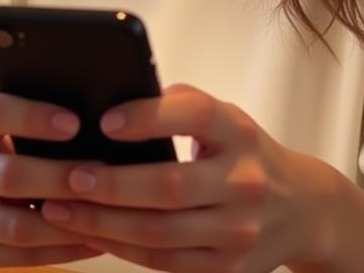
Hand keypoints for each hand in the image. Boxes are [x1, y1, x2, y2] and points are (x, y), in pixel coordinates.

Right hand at [0, 93, 104, 272]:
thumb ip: (22, 118)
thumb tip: (93, 115)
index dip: (33, 117)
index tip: (75, 123)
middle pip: (9, 175)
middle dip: (59, 177)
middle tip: (101, 172)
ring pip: (18, 226)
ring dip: (67, 221)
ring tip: (107, 211)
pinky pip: (22, 257)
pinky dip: (62, 249)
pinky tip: (96, 240)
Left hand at [39, 84, 340, 272]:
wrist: (302, 209)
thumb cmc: (246, 153)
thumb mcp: (227, 120)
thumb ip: (180, 109)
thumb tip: (113, 107)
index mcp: (240, 132)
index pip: (195, 115)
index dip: (149, 116)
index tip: (105, 120)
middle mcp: (244, 181)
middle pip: (170, 187)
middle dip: (112, 184)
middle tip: (68, 175)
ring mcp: (238, 232)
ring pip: (159, 233)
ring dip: (103, 222)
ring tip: (61, 208)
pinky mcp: (228, 270)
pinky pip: (163, 263)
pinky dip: (121, 248)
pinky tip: (92, 233)